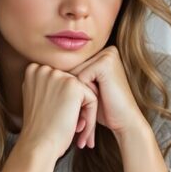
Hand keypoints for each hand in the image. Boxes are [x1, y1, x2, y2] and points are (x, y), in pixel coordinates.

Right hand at [16, 62, 96, 157]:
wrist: (37, 146)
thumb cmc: (39, 129)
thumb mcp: (37, 101)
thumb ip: (47, 87)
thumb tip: (65, 85)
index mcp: (33, 71)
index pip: (60, 83)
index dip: (63, 103)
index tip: (59, 119)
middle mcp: (44, 70)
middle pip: (72, 86)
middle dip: (76, 108)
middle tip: (72, 127)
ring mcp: (58, 76)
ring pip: (84, 93)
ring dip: (84, 113)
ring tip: (77, 130)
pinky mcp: (73, 86)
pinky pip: (92, 100)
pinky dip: (90, 117)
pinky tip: (79, 130)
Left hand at [69, 46, 169, 171]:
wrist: (125, 122)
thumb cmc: (105, 109)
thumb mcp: (86, 89)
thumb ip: (73, 75)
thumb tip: (45, 68)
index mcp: (101, 52)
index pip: (72, 67)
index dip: (72, 87)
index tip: (84, 98)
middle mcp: (105, 50)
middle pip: (72, 69)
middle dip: (75, 90)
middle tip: (89, 102)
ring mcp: (107, 54)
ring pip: (74, 73)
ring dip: (80, 91)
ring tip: (96, 100)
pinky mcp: (105, 63)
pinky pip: (80, 78)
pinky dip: (86, 92)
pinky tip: (100, 96)